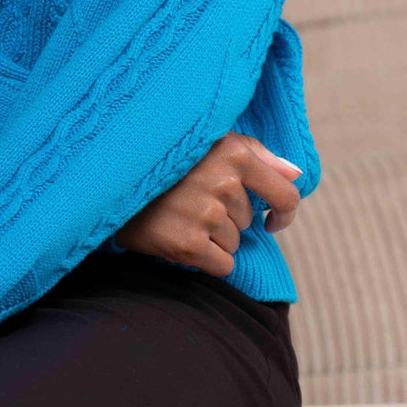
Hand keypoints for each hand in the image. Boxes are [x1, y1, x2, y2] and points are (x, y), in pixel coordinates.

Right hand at [113, 131, 303, 276]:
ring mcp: (205, 214)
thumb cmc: (166, 158)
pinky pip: (222, 265)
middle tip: (191, 200)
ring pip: (234, 243)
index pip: (286, 194)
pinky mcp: (189, 244)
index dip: (284, 213)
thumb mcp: (212, 141)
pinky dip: (205, 259)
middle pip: (249, 221)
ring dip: (213, 236)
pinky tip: (180, 237)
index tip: (273, 221)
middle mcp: (223, 182)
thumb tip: (296, 173)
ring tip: (180, 215)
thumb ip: (258, 154)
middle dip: (228, 216)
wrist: (110, 179)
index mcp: (234, 152)